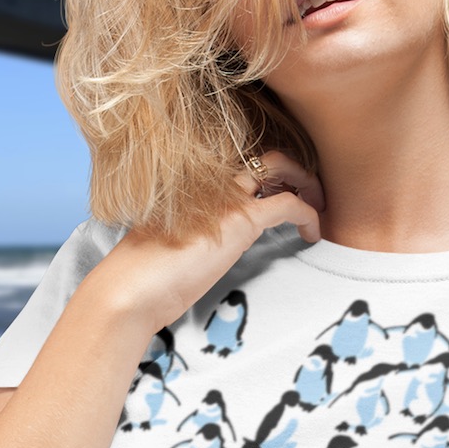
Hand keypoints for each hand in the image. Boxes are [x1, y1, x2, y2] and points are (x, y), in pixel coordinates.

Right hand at [99, 150, 323, 331]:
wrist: (130, 289)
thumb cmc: (142, 278)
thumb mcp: (171, 249)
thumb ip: (192, 238)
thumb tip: (206, 249)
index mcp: (194, 189)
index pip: (240, 169)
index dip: (267, 177)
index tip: (283, 194)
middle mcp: (211, 185)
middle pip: (263, 158)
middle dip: (294, 170)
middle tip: (311, 195)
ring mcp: (226, 198)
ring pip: (279, 168)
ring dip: (306, 184)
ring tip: (318, 210)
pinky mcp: (240, 220)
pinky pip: (288, 204)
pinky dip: (308, 214)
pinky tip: (312, 233)